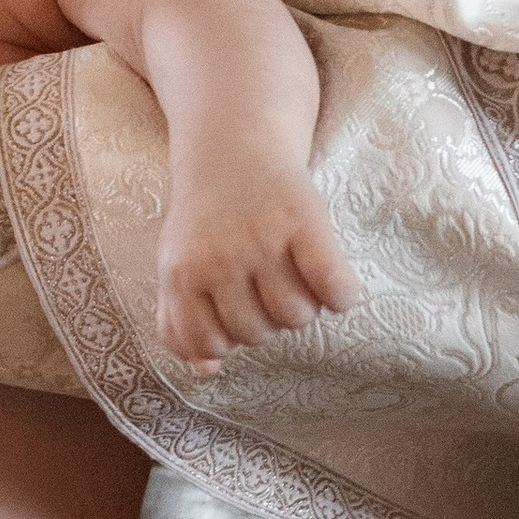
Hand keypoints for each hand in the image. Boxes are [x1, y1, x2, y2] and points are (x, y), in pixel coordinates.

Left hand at [156, 161, 359, 370]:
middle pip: (258, 334)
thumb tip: (204, 372)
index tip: (233, 310)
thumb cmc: (206, 220)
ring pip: (297, 318)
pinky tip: (329, 277)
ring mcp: (264, 240)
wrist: (234, 146)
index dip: (225, 339)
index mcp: (183, 272)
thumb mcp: (177, 263)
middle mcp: (221, 258)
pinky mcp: (306, 222)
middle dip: (266, 319)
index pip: (208, 345)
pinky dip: (341, 294)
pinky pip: (336, 290)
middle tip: (265, 282)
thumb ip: (179, 319)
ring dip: (303, 305)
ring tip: (292, 274)